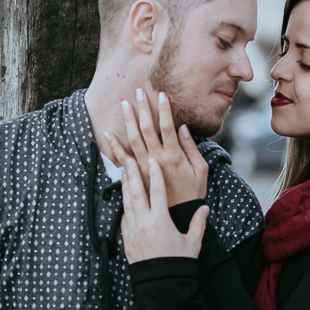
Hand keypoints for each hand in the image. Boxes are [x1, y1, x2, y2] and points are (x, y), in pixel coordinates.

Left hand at [105, 89, 208, 205]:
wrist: (177, 217)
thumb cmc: (192, 193)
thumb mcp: (201, 171)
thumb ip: (192, 149)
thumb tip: (183, 128)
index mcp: (175, 157)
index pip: (168, 127)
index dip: (165, 110)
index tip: (161, 94)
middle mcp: (157, 160)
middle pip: (147, 129)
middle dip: (143, 109)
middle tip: (138, 92)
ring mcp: (144, 169)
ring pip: (133, 140)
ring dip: (128, 121)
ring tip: (124, 104)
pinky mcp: (136, 176)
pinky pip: (122, 160)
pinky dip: (114, 146)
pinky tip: (108, 134)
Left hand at [121, 156, 208, 262]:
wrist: (161, 284)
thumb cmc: (179, 264)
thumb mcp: (192, 243)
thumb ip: (198, 224)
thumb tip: (205, 209)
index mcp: (161, 222)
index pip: (157, 192)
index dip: (155, 175)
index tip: (153, 161)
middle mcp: (144, 224)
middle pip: (137, 193)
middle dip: (133, 175)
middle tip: (130, 160)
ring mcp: (133, 232)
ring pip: (127, 204)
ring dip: (125, 187)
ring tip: (124, 173)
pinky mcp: (127, 240)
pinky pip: (124, 218)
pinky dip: (123, 205)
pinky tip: (124, 198)